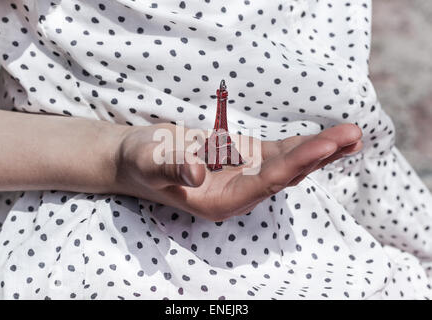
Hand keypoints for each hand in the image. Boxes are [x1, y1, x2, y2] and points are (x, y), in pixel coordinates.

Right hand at [113, 123, 361, 220]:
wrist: (138, 158)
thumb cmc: (140, 162)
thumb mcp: (149, 162)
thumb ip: (171, 168)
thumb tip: (197, 171)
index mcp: (220, 202)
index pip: (264, 183)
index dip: (294, 164)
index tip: (324, 146)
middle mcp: (239, 193)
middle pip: (286, 175)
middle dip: (319, 155)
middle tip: (352, 135)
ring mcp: (245, 177)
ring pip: (289, 165)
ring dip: (320, 151)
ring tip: (353, 135)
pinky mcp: (245, 161)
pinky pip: (280, 153)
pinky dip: (304, 145)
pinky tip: (328, 140)